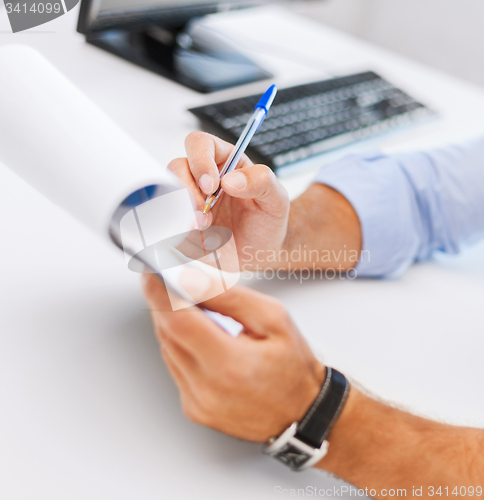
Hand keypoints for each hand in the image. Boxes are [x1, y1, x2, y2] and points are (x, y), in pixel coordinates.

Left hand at [142, 272, 325, 441]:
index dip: (159, 294)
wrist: (302, 412)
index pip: (178, 322)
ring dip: (172, 322)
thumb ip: (230, 298)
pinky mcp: (194, 408)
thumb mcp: (273, 318)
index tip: (151, 274)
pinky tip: (198, 334)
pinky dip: (180, 345)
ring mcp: (198, 402)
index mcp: (230, 365)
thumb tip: (194, 281)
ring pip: (168, 349)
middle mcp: (207, 389)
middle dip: (163, 302)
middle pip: (167, 334)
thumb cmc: (294, 367)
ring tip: (188, 305)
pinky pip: (175, 367)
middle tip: (167, 281)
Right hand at [167, 132, 289, 267]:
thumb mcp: (276, 199)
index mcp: (223, 162)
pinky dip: (188, 240)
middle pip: (176, 170)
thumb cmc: (267, 220)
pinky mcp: (181, 226)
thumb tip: (231, 179)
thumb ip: (261, 182)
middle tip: (204, 217)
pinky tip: (209, 246)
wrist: (262, 253)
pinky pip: (171, 230)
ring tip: (209, 234)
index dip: (200, 160)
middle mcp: (200, 179)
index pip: (199, 144)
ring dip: (185, 219)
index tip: (211, 186)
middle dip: (187, 194)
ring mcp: (188, 202)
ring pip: (167, 200)